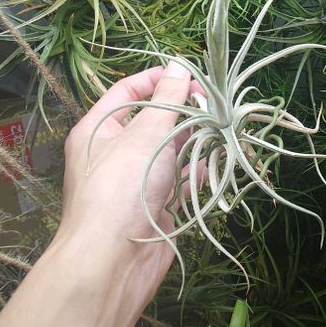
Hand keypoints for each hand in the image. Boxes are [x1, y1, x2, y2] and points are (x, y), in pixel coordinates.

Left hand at [57, 62, 202, 304]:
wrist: (113, 260)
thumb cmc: (122, 187)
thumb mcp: (146, 134)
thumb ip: (168, 99)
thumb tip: (181, 66)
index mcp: (99, 129)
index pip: (128, 91)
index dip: (158, 79)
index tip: (191, 74)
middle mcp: (116, 152)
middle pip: (154, 120)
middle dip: (185, 111)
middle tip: (215, 103)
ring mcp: (137, 180)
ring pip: (171, 150)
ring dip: (197, 140)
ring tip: (226, 127)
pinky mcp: (157, 205)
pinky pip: (181, 180)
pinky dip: (200, 171)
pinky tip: (219, 161)